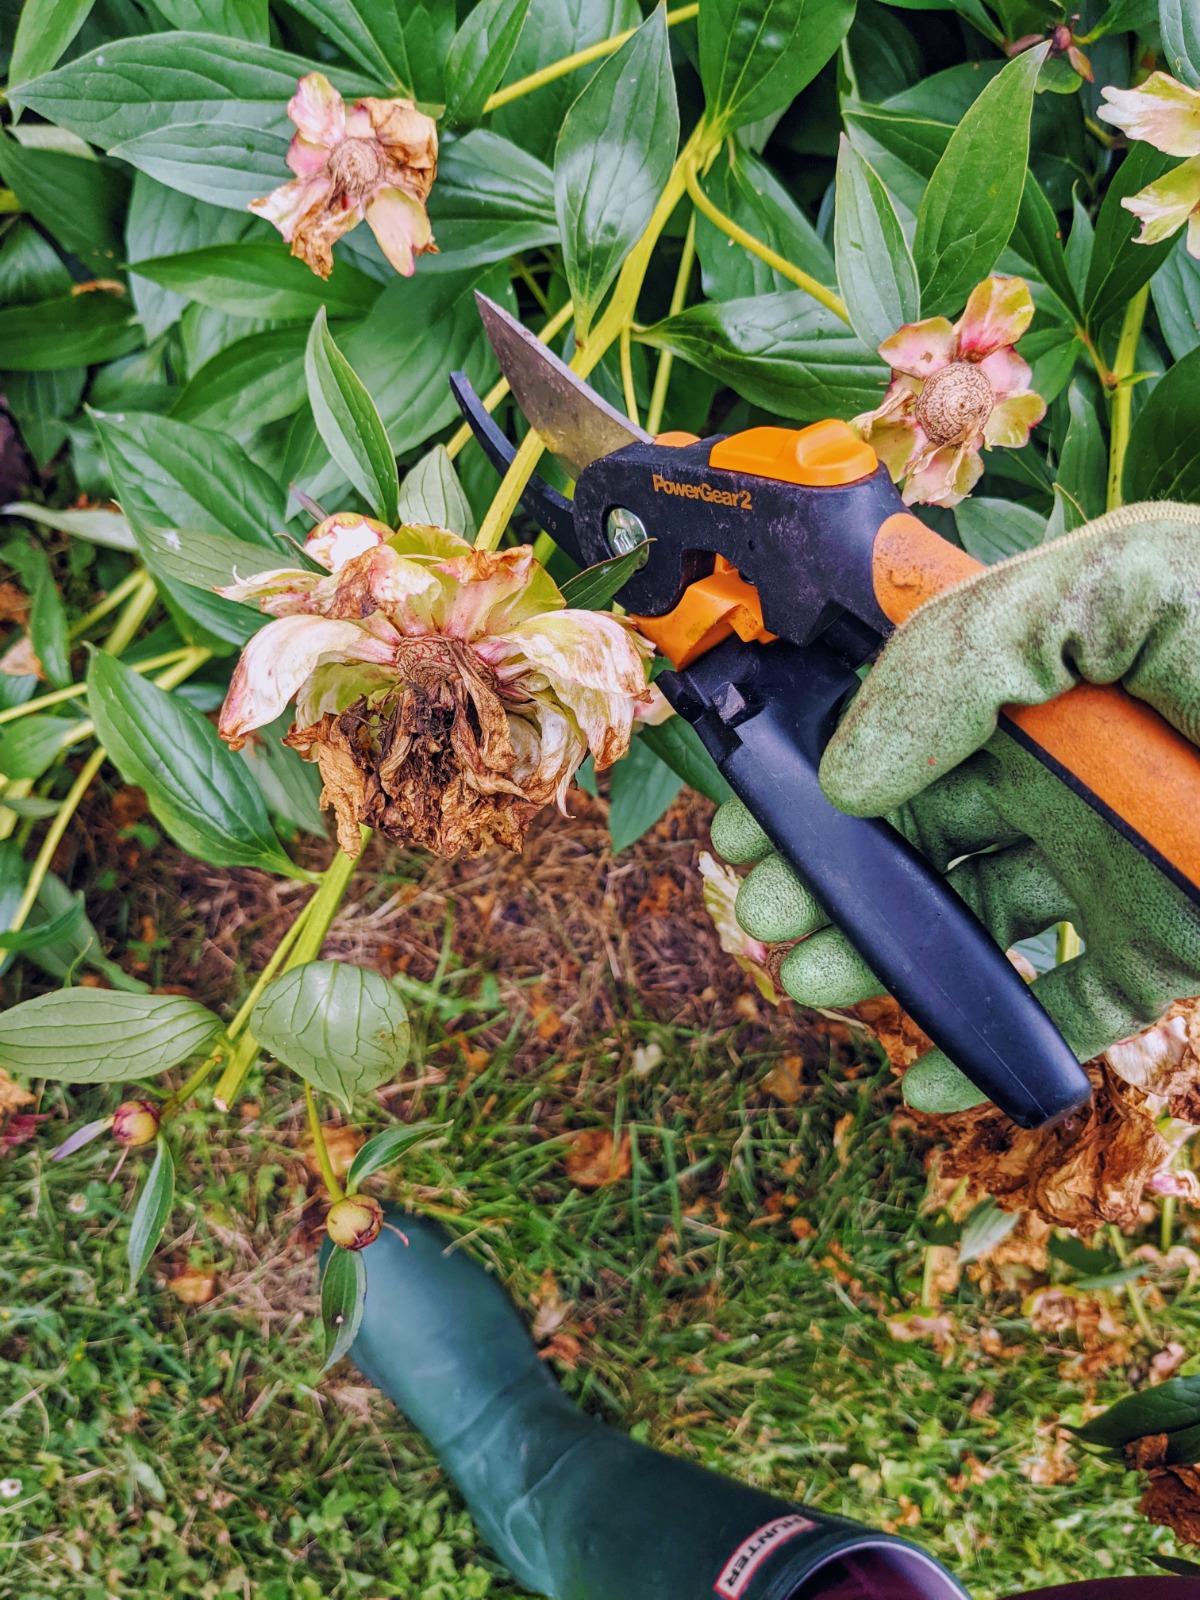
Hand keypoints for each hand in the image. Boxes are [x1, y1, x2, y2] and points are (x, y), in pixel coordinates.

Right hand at [713, 503, 1199, 1112]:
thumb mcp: (1123, 585)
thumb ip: (970, 650)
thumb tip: (855, 769)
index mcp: (1038, 671)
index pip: (892, 714)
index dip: (806, 764)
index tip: (746, 810)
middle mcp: (1060, 765)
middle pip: (911, 828)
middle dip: (823, 873)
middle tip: (762, 913)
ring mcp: (1109, 859)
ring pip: (966, 922)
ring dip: (881, 957)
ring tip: (818, 980)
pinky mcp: (1163, 946)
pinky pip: (1064, 1007)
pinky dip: (988, 1047)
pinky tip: (922, 1073)